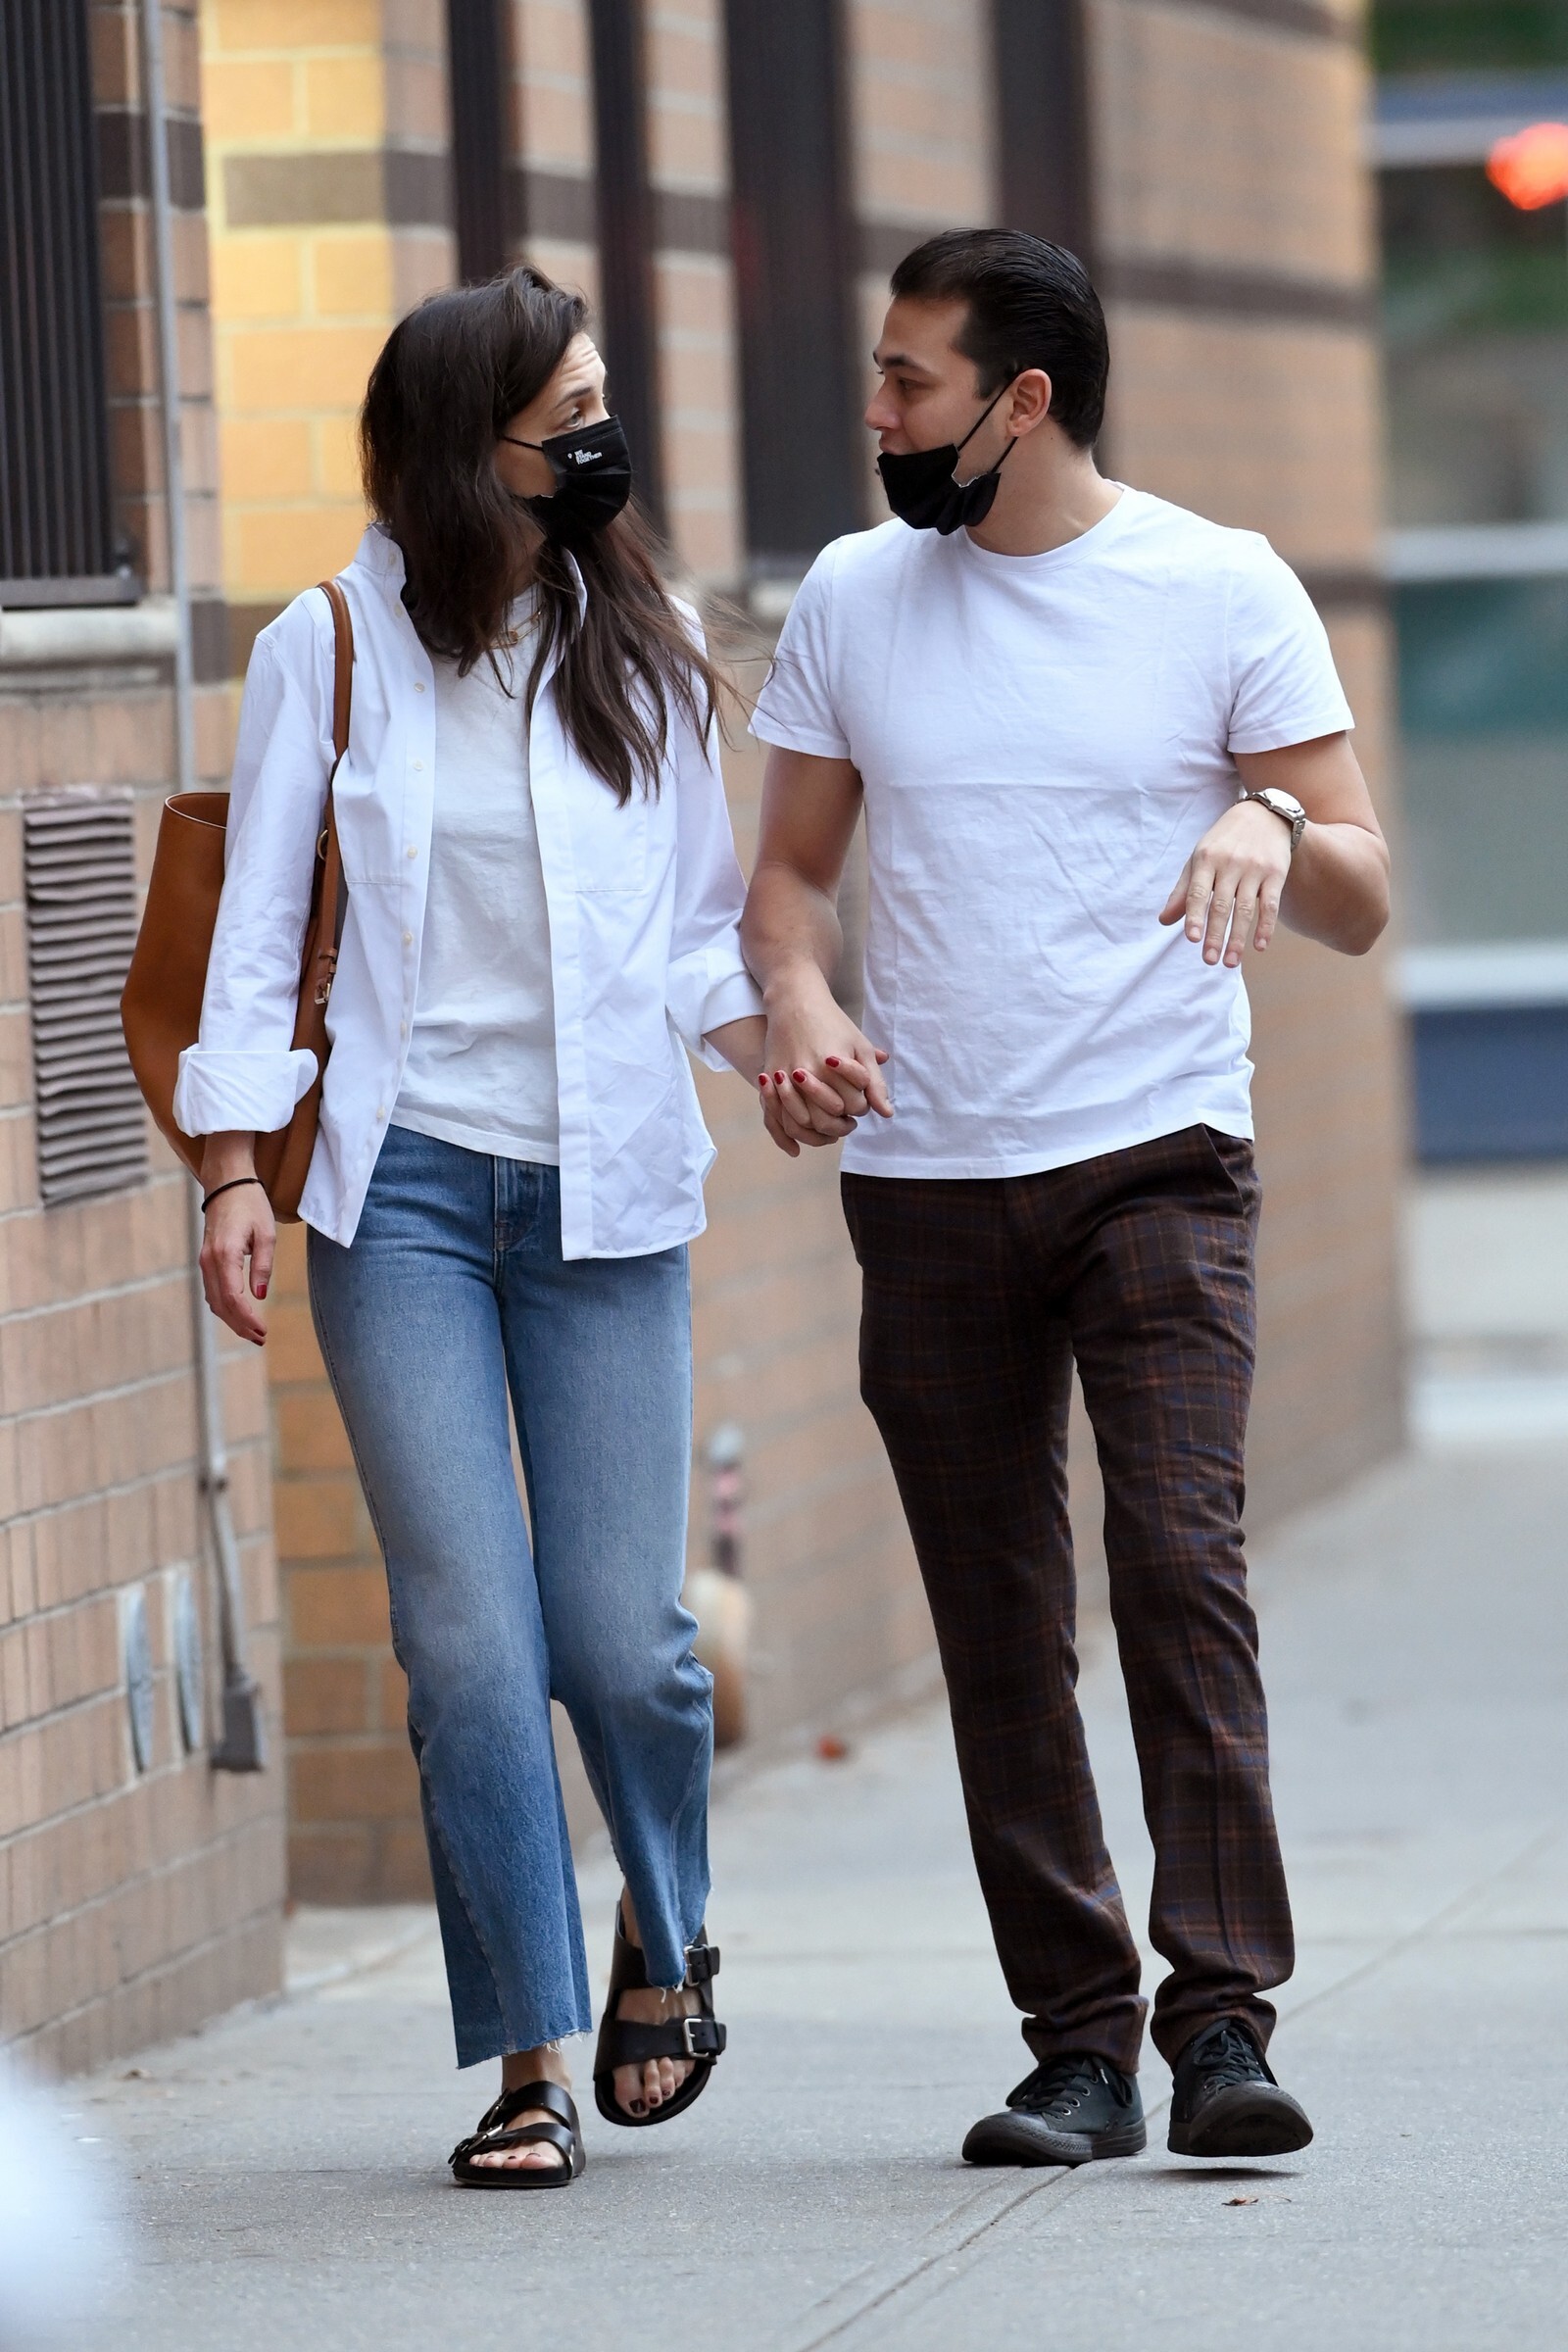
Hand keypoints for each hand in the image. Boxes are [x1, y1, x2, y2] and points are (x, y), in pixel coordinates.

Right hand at [198, 1160, 274, 1345]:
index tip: (263, 1331)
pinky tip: (239, 1314)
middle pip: (221, 1305)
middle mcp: (209, 1261)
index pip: (233, 1298)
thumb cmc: (250, 1204)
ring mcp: (205, 1261)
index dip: (247, 1319)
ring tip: (253, 1332)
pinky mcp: (206, 1259)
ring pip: (214, 1300)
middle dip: (240, 1325)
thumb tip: (259, 1295)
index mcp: (224, 1255)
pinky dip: (225, 1307)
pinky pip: (212, 1290)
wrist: (227, 1183)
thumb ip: (262, 1265)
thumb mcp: (266, 1233)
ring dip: (232, 1319)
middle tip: (261, 1338)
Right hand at [756, 967, 891, 1157]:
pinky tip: (798, 1144)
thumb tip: (886, 1114)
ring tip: (826, 1129)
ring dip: (815, 1133)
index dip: (860, 1109)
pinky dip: (786, 1135)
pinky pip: (773, 1118)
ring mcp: (784, 1077)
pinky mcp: (768, 1078)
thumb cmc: (833, 1023)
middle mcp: (806, 1074)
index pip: (853, 1106)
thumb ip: (874, 1083)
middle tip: (845, 1123)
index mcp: (832, 1066)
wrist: (795, 1002)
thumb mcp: (860, 1047)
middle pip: (826, 1119)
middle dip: (839, 1126)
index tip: (859, 1105)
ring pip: (800, 1123)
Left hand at [1159, 799, 1292, 967]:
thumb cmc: (1223, 843)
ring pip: (1246, 908)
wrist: (1264, 815)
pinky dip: (1266, 926)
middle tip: (1210, 961)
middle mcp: (1230, 863)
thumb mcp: (1199, 859)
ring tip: (1230, 962)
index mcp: (1206, 859)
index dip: (1195, 916)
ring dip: (1238, 937)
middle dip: (1216, 935)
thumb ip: (1182, 891)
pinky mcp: (1276, 872)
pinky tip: (1260, 946)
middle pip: (1222, 905)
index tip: (1193, 939)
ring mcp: (1255, 868)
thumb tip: (1164, 921)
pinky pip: (1271, 904)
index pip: (1198, 892)